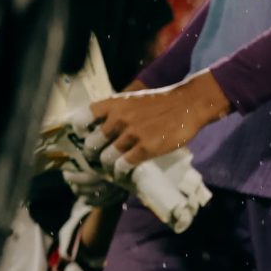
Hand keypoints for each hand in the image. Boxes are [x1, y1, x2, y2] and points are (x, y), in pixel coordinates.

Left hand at [91, 74, 231, 169]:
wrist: (190, 104)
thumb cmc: (162, 102)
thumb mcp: (134, 99)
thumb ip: (117, 111)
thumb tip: (100, 127)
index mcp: (115, 104)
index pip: (82, 119)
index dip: (80, 131)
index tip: (85, 137)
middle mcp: (119, 119)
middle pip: (92, 143)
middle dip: (94, 153)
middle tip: (99, 157)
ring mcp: (132, 134)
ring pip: (106, 157)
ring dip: (107, 165)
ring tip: (112, 166)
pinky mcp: (146, 148)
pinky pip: (123, 165)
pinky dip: (121, 171)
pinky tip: (124, 170)